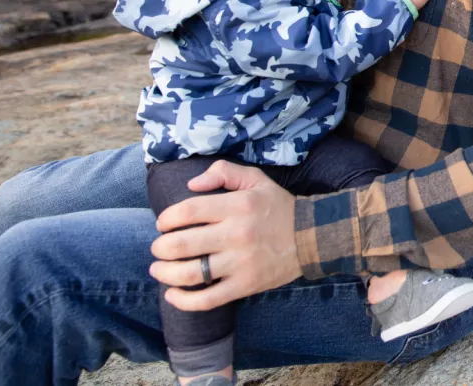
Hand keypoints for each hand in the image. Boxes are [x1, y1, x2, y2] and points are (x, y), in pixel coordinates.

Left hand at [149, 160, 301, 310]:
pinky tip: (172, 295)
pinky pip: (208, 299)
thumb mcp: (256, 179)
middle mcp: (237, 234)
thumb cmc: (278, 207)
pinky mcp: (246, 285)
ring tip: (158, 269)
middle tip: (158, 248)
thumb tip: (191, 184)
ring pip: (190, 274)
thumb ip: (224, 172)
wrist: (313, 236)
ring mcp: (241, 262)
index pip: (187, 212)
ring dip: (165, 273)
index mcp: (238, 206)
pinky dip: (184, 301)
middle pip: (182, 245)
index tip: (163, 223)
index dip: (166, 219)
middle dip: (160, 248)